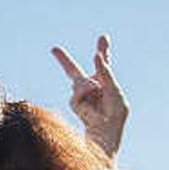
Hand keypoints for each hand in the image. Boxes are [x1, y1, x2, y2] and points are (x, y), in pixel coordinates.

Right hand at [52, 35, 127, 160]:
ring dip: (88, 85)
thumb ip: (105, 72)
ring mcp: (81, 95)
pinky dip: (84, 92)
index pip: (104, 65)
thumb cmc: (114, 112)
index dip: (103, 51)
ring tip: (97, 95)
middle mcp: (92, 87)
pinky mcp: (75, 102)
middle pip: (75, 72)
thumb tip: (95, 56)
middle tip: (54, 49)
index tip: (103, 38)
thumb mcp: (114, 89)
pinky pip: (77, 90)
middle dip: (64, 60)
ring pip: (79, 80)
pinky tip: (91, 104)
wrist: (105, 131)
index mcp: (106, 83)